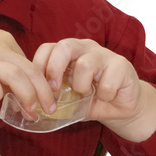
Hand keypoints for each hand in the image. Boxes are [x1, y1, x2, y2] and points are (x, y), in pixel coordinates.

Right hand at [0, 19, 56, 113]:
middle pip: (30, 70)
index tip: (43, 99)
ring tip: (30, 112)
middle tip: (48, 109)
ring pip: (17, 76)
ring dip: (28, 96)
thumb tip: (13, 81)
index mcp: (3, 40)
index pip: (29, 63)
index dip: (40, 83)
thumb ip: (0, 59)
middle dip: (43, 92)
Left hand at [32, 38, 155, 141]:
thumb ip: (53, 96)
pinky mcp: (122, 65)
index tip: (39, 87)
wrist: (123, 108)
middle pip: (65, 46)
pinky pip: (107, 82)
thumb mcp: (69, 99)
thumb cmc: (92, 100)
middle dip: (55, 69)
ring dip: (82, 86)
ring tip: (88, 94)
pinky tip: (107, 97)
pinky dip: (104, 95)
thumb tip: (32, 104)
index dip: (39, 65)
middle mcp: (86, 48)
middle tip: (56, 89)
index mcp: (69, 53)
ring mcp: (105, 55)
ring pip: (85, 65)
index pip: (48, 48)